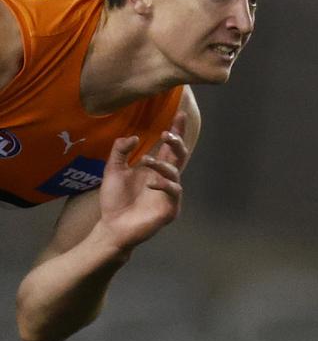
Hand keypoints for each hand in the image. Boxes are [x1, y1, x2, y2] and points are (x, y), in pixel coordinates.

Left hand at [98, 111, 189, 251]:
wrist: (112, 226)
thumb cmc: (115, 200)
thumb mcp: (113, 171)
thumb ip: (119, 152)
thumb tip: (133, 137)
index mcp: (156, 168)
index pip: (169, 146)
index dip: (176, 130)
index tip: (180, 114)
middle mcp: (166, 177)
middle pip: (180, 155)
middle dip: (176, 142)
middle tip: (167, 134)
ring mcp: (170, 193)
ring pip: (175, 172)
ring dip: (162, 164)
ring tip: (145, 161)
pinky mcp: (171, 207)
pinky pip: (173, 191)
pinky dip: (163, 184)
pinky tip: (151, 183)